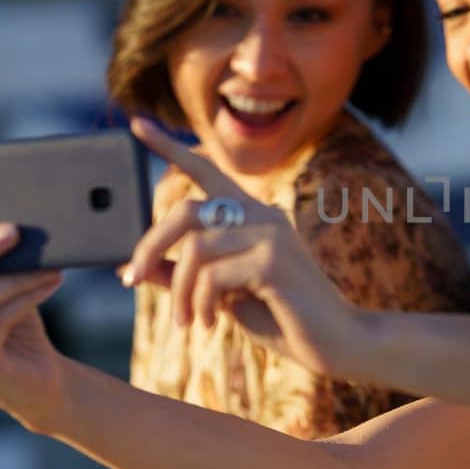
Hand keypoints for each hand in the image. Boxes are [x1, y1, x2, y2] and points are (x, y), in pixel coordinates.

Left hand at [121, 118, 362, 373]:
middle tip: (131, 280)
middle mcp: (263, 215)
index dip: (170, 148)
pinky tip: (210, 324)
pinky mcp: (274, 261)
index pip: (206, 172)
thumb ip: (185, 278)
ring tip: (187, 321)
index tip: (137, 124)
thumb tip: (134, 268)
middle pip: (186, 211)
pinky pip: (212, 276)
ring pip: (195, 249)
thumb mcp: (224, 297)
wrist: (337, 343)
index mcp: (252, 217)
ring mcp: (271, 234)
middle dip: (150, 246)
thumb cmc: (284, 319)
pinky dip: (201, 304)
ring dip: (180, 291)